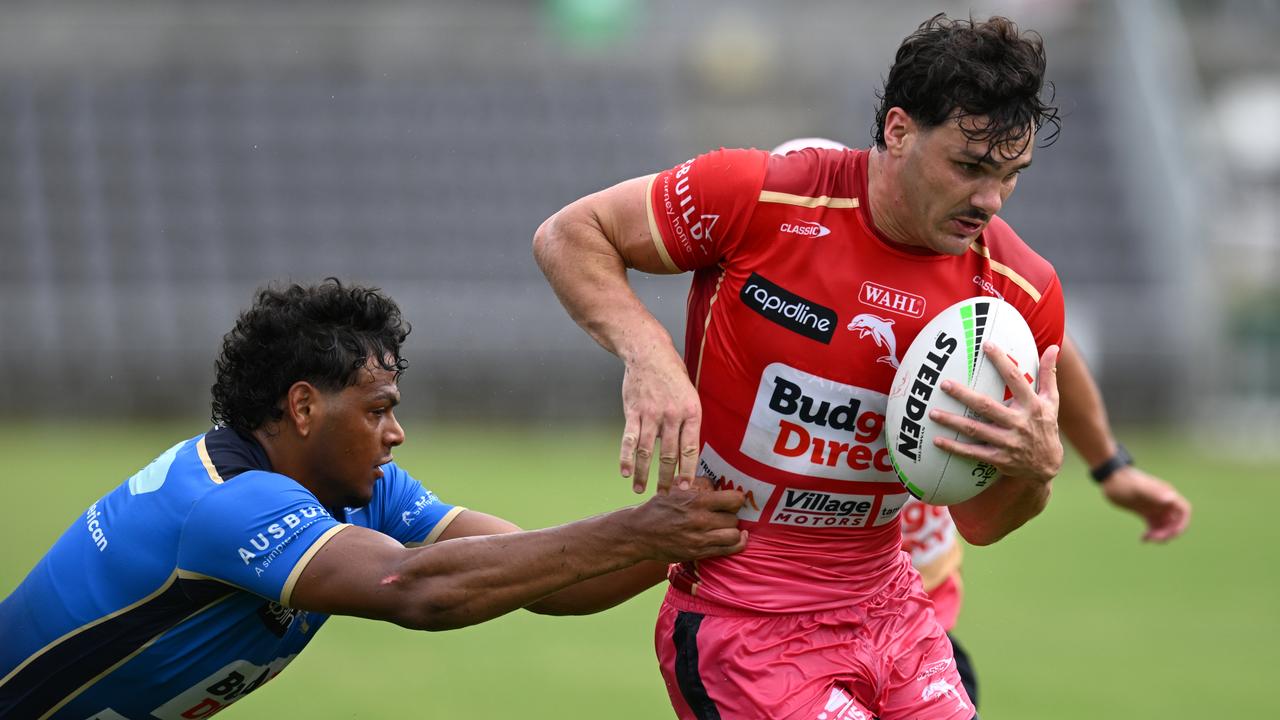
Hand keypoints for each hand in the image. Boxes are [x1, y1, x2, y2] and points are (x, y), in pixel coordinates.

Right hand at [619, 354, 701, 493]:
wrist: (648, 353)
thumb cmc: (671, 375)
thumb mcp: (689, 395)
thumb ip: (688, 422)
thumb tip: (685, 451)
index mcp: (691, 412)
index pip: (691, 449)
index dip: (688, 471)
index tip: (685, 488)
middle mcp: (672, 415)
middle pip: (669, 455)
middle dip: (666, 479)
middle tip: (664, 495)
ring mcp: (651, 414)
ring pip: (646, 451)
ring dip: (643, 473)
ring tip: (640, 489)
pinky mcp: (633, 412)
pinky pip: (629, 439)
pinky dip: (625, 458)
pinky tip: (624, 472)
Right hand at [627, 477, 747, 562]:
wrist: (640, 532)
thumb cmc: (660, 506)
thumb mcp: (677, 486)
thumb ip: (700, 483)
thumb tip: (720, 485)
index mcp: (697, 500)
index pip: (734, 500)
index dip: (736, 499)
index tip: (732, 500)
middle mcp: (700, 520)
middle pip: (734, 518)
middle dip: (731, 514)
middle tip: (724, 514)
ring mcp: (700, 539)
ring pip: (734, 535)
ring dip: (733, 530)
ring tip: (727, 526)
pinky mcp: (698, 552)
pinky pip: (728, 550)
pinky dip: (736, 544)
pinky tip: (736, 538)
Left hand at [931, 343, 1063, 483]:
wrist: (1047, 466)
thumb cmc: (1045, 426)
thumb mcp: (1051, 401)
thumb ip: (1048, 374)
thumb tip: (1053, 347)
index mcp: (1032, 405)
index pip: (1015, 378)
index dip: (1001, 361)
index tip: (985, 345)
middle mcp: (1019, 423)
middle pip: (987, 406)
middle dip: (964, 395)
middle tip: (944, 384)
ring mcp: (1008, 442)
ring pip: (976, 430)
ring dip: (953, 422)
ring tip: (932, 413)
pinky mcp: (999, 458)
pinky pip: (973, 452)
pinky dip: (954, 448)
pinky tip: (936, 440)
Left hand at [1100, 465, 1191, 541]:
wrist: (1110, 479)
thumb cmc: (1124, 482)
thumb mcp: (1138, 488)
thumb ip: (1154, 493)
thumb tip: (1170, 499)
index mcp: (1166, 494)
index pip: (1184, 511)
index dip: (1182, 524)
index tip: (1173, 533)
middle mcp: (1163, 502)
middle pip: (1174, 522)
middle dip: (1168, 532)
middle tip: (1154, 538)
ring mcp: (1154, 507)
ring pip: (1164, 526)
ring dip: (1159, 535)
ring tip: (1147, 539)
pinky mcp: (1145, 512)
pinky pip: (1153, 526)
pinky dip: (1151, 534)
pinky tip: (1142, 539)